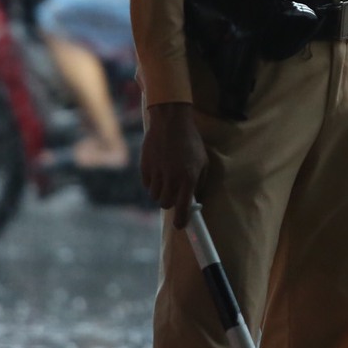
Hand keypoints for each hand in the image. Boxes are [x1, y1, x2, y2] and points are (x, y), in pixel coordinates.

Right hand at [140, 102, 206, 227]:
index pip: (182, 208)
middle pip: (165, 204)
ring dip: (161, 193)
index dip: (181, 220)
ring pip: (155, 196)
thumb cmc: (191, 142)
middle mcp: (171, 178)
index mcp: (188, 178)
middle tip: (173, 196)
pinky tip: (158, 171)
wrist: (171, 121)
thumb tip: (196, 199)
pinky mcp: (145, 167)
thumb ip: (200, 182)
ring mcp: (157, 173)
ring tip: (166, 180)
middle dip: (170, 203)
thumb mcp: (203, 161)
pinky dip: (152, 183)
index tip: (180, 226)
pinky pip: (147, 184)